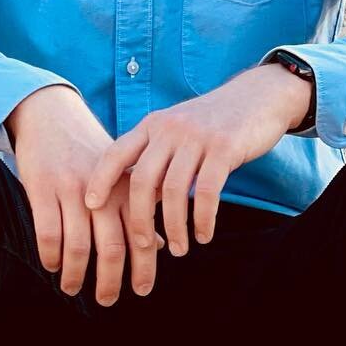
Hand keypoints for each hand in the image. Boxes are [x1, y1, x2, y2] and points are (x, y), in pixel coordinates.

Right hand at [6, 84, 163, 305]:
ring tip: (73, 288)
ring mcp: (70, 187)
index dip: (143, 268)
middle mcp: (101, 189)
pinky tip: (53, 264)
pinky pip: (48, 233)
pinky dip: (51, 256)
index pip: (140, 236)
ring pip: (78, 246)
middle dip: (110, 281)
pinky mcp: (42, 186)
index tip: (141, 290)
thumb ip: (137, 207)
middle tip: (107, 300)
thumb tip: (156, 245)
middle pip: (111, 247)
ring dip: (77, 275)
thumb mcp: (118, 174)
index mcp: (124, 186)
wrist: (51, 113)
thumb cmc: (87, 151)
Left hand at [84, 65, 309, 282]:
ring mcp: (197, 137)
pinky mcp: (224, 148)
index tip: (90, 206)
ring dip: (175, 227)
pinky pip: (207, 192)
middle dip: (140, 219)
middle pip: (142, 180)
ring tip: (179, 249)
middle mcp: (170, 128)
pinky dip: (203, 220)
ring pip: (175, 191)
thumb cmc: (212, 122)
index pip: (116, 152)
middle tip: (144, 245)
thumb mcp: (177, 130)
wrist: (255, 97)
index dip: (99, 179)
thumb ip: (157, 157)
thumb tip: (138, 200)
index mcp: (153, 124)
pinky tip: (203, 235)